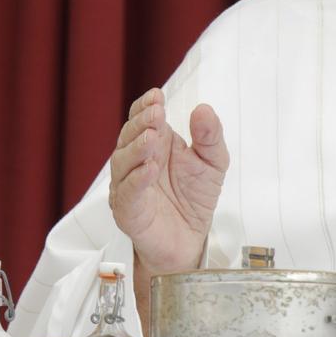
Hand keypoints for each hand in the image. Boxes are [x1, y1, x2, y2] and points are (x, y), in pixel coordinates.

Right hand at [107, 88, 229, 274]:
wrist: (190, 239)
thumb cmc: (195, 197)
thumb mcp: (213, 162)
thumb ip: (210, 136)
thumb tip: (202, 109)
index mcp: (155, 144)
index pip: (141, 119)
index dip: (145, 106)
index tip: (157, 96)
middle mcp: (137, 161)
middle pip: (129, 136)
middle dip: (140, 123)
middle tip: (156, 113)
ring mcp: (129, 185)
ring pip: (122, 162)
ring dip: (136, 148)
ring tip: (151, 138)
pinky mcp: (128, 211)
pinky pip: (127, 193)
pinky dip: (136, 180)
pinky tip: (149, 169)